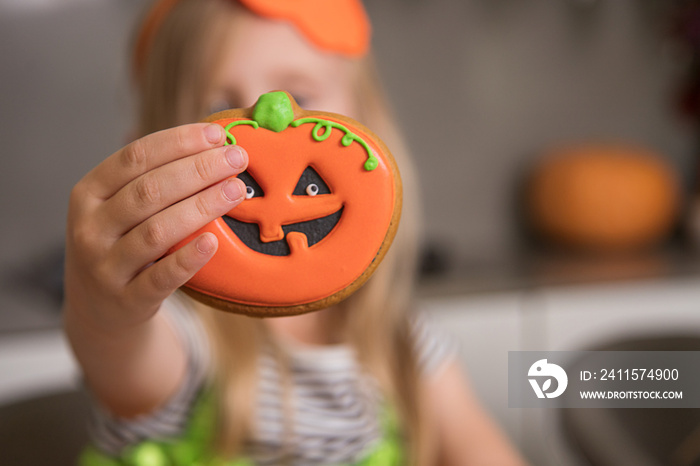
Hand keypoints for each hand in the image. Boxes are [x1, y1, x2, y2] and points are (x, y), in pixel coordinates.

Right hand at [64, 123, 247, 332]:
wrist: (98, 310)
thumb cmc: (120, 245)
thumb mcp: (118, 208)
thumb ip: (153, 179)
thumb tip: (212, 145)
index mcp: (88, 193)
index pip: (135, 157)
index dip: (178, 142)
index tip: (215, 134)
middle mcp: (91, 228)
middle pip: (149, 191)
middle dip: (198, 170)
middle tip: (236, 159)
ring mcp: (105, 266)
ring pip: (156, 231)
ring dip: (201, 207)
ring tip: (236, 191)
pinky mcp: (127, 300)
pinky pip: (161, 277)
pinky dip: (188, 258)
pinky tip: (213, 241)